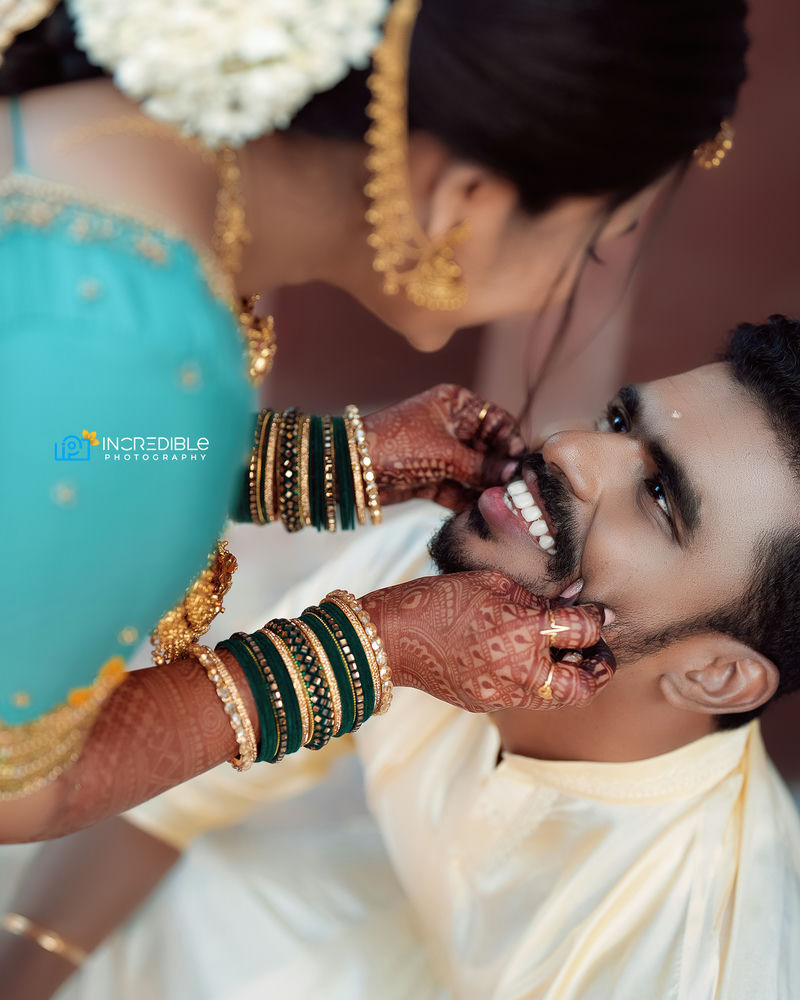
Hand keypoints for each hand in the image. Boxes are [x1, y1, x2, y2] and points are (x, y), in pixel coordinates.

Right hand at [361, 571, 614, 712]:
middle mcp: (520, 670)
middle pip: (583, 685)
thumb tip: (571, 598)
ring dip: (568, 680)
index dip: (596, 619)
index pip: (583, 630)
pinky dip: (534, 682)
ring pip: (556, 699)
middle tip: (597, 652)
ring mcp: (502, 693)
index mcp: (523, 631)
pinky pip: (523, 698)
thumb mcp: (492, 582)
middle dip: (598, 669)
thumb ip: (535, 595)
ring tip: (564, 657)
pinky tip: (523, 660)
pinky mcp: (485, 704)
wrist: (391, 638)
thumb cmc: (439, 599)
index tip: (595, 613)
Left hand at [362, 384, 525, 509]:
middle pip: (489, 449)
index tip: (521, 466)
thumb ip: (481, 466)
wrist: (351, 469)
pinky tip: (481, 512)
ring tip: (501, 506)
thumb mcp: (445, 454)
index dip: (511, 443)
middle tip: (515, 492)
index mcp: (456, 405)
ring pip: (474, 472)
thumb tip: (513, 473)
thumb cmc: (396, 446)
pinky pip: (457, 488)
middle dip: (500, 470)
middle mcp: (452, 426)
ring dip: (485, 488)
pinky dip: (467, 500)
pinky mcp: (431, 477)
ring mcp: (441, 453)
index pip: (497, 421)